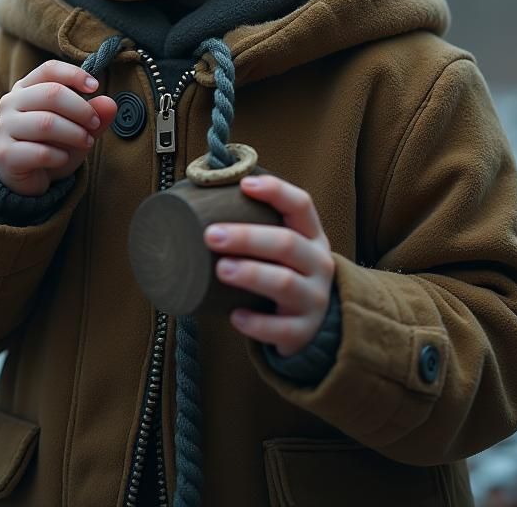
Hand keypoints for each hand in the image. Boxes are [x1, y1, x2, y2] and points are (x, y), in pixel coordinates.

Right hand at [0, 60, 117, 195]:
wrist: (28, 178)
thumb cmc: (53, 145)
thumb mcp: (78, 127)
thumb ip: (95, 115)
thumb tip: (110, 103)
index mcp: (26, 88)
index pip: (49, 69)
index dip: (74, 75)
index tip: (95, 87)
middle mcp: (11, 103)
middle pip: (51, 93)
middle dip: (81, 109)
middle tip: (95, 123)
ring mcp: (4, 127)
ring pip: (46, 123)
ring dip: (74, 133)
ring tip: (86, 141)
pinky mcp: (5, 154)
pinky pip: (40, 152)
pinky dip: (59, 156)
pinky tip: (63, 158)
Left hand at [204, 174, 334, 356]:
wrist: (311, 323)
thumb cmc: (282, 271)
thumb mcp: (279, 247)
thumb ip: (253, 224)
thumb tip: (198, 196)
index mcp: (311, 235)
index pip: (301, 205)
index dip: (276, 191)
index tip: (244, 185)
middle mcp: (318, 264)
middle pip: (287, 243)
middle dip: (248, 237)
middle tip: (211, 235)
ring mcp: (314, 299)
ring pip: (284, 283)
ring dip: (251, 274)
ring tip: (221, 269)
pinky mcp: (304, 332)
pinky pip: (281, 329)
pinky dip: (257, 324)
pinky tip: (235, 317)